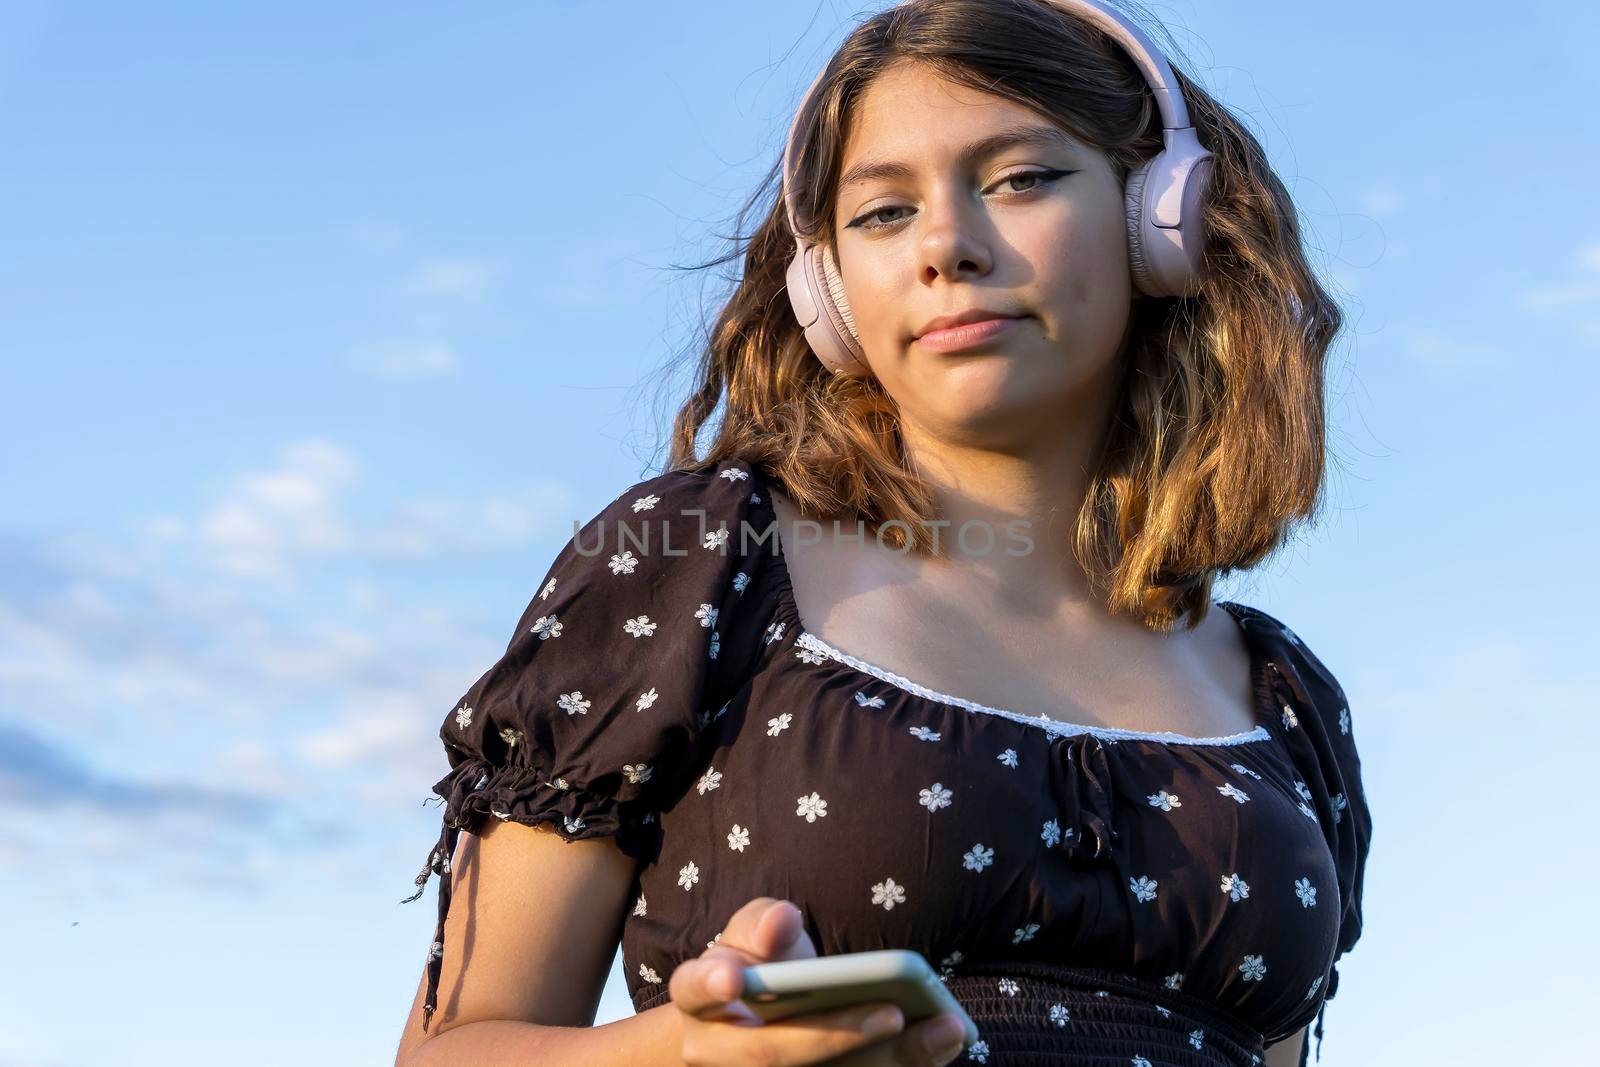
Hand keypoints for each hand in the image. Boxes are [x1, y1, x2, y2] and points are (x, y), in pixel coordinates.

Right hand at [670, 896, 970, 1065]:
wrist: (751, 1023)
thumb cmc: (758, 964)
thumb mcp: (757, 932)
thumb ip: (766, 923)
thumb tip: (782, 921)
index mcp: (700, 999)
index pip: (696, 988)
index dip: (712, 982)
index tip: (734, 977)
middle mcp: (718, 1052)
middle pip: (773, 1053)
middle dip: (837, 1034)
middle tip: (895, 1011)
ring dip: (890, 1061)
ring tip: (947, 1029)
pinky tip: (943, 1044)